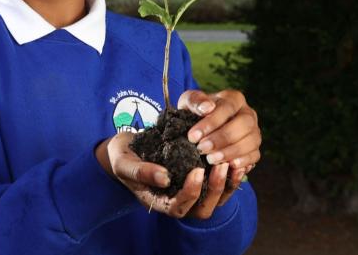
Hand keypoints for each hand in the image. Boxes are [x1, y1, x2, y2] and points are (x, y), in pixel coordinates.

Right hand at [95, 133, 233, 218]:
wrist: (125, 149)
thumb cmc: (123, 158)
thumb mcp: (125, 163)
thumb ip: (141, 172)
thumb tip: (165, 178)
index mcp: (158, 202)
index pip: (179, 207)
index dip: (191, 192)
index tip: (196, 170)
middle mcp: (176, 201)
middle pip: (202, 209)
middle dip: (214, 189)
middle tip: (220, 164)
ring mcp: (188, 192)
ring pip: (214, 199)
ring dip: (226, 183)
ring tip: (232, 162)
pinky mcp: (197, 180)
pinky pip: (218, 185)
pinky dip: (229, 176)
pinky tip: (235, 159)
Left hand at [178, 89, 260, 204]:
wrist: (199, 127)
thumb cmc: (195, 112)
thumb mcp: (189, 102)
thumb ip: (195, 101)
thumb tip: (207, 107)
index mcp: (234, 98)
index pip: (227, 107)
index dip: (211, 123)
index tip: (192, 136)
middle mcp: (248, 113)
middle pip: (244, 124)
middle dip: (222, 138)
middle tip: (201, 149)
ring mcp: (254, 131)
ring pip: (251, 141)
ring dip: (231, 152)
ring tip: (210, 159)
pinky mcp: (254, 148)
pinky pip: (255, 155)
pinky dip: (243, 161)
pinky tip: (229, 166)